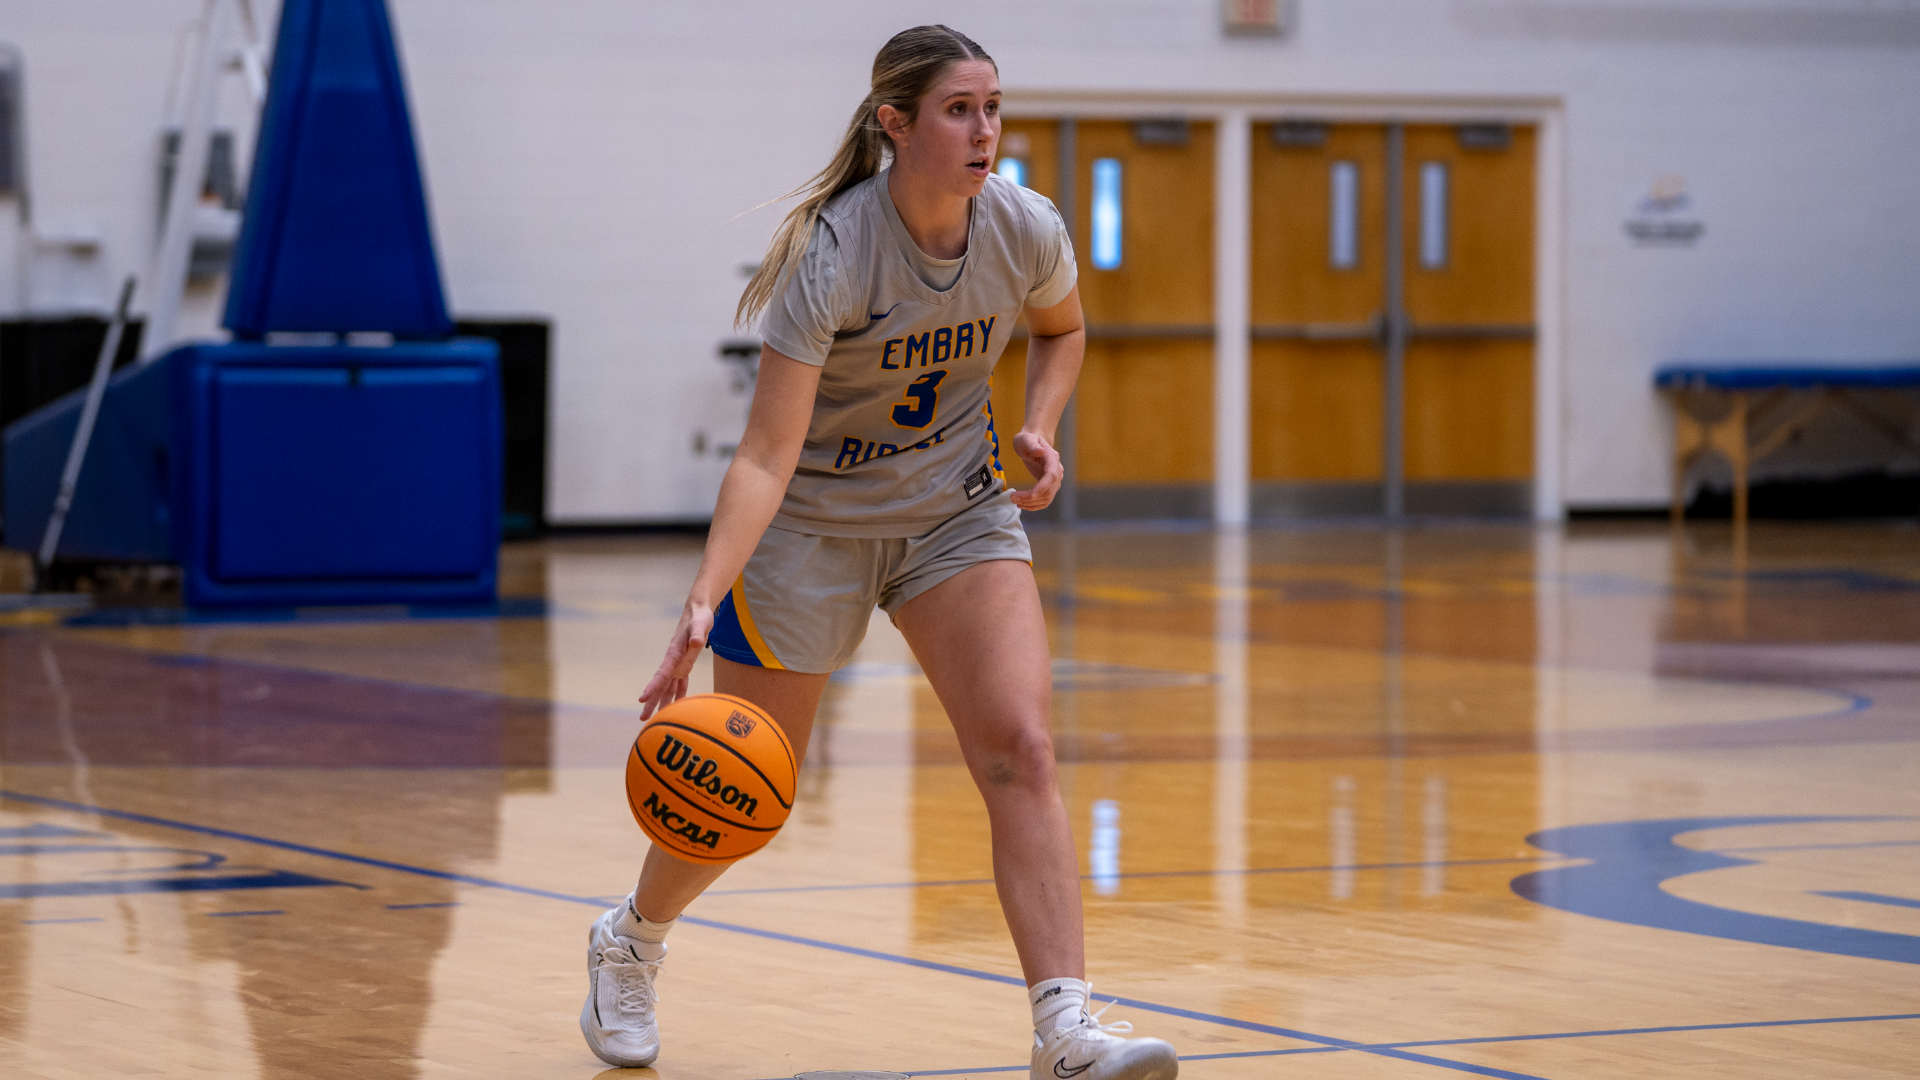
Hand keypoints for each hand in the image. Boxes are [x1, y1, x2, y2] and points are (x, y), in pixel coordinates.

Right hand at [638, 598, 714, 719]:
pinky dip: (678, 695)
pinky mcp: (686, 664)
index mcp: (674, 654)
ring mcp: (678, 664)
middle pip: (660, 685)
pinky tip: (676, 707)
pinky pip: (680, 683)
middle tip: (642, 719)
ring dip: (662, 702)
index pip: (661, 674)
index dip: (652, 687)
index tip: (642, 699)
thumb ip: (698, 634)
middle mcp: (673, 662)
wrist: (698, 611)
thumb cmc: (699, 617)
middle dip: (651, 702)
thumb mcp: (700, 624)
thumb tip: (697, 643)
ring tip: (655, 719)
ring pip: (668, 687)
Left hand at [1008, 430, 1061, 510]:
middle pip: (1048, 490)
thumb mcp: (1026, 439)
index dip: (1042, 487)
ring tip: (1014, 500)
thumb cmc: (1027, 440)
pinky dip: (1034, 505)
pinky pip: (1044, 500)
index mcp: (1052, 459)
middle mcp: (1057, 471)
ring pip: (1047, 498)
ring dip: (1031, 503)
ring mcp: (1055, 480)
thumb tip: (1040, 451)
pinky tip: (1022, 504)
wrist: (1032, 443)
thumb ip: (1032, 445)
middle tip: (1013, 498)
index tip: (1030, 495)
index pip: (1051, 476)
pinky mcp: (1049, 486)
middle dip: (1031, 498)